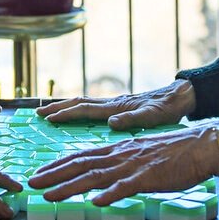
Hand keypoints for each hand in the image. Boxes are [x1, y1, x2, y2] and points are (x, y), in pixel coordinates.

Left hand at [26, 123, 218, 206]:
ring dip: (70, 187)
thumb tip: (105, 178)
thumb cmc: (173, 153)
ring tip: (50, 197)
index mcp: (118, 149)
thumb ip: (122, 164)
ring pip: (96, 176)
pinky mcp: (149, 177)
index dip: (58, 165)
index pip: (81, 156)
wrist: (200, 146)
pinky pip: (126, 187)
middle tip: (31, 184)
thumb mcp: (141, 155)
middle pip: (80, 164)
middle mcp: (120, 155)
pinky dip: (109, 195)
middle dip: (53, 175)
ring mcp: (133, 166)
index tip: (39, 173)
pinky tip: (95, 203)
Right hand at [35, 79, 195, 130]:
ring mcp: (115, 104)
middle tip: (38, 113)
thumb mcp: (153, 116)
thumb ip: (133, 119)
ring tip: (49, 112)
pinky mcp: (120, 107)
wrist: (180, 97)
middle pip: (79, 103)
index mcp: (116, 107)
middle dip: (57, 108)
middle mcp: (112, 104)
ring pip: (84, 104)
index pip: (84, 109)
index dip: (65, 114)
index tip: (47, 117)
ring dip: (65, 107)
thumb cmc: (168, 109)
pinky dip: (78, 110)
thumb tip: (111, 122)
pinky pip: (92, 108)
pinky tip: (76, 115)